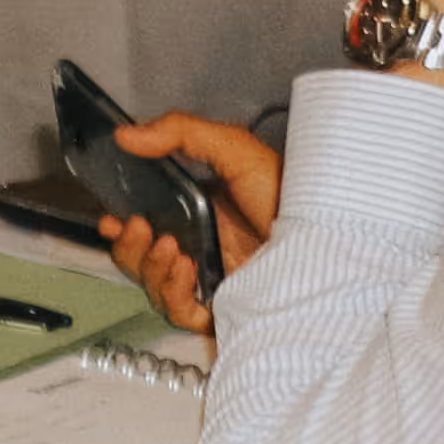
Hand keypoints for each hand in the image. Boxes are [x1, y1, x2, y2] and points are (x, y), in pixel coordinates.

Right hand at [100, 112, 278, 340]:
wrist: (332, 244)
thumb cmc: (296, 198)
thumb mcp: (236, 150)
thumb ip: (182, 133)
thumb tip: (128, 134)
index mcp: (200, 214)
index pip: (147, 224)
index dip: (122, 224)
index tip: (111, 216)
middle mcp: (202, 249)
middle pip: (141, 258)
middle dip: (128, 245)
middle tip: (136, 228)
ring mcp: (211, 281)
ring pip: (152, 285)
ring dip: (149, 265)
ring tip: (172, 247)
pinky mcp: (223, 308)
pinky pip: (178, 311)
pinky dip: (172, 292)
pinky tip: (187, 272)